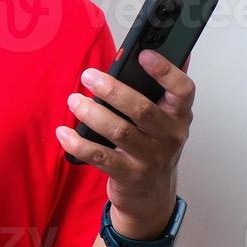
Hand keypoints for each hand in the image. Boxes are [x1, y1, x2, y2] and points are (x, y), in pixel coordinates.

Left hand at [55, 50, 195, 238]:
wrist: (152, 196)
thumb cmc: (152, 148)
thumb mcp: (162, 121)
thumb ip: (155, 91)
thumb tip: (147, 50)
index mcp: (179, 116)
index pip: (182, 90)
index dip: (165, 71)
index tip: (144, 55)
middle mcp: (169, 136)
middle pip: (142, 109)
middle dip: (112, 90)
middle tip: (88, 76)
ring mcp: (151, 158)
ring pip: (119, 131)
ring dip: (91, 113)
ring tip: (73, 101)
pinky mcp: (130, 176)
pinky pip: (100, 157)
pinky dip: (79, 143)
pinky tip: (64, 133)